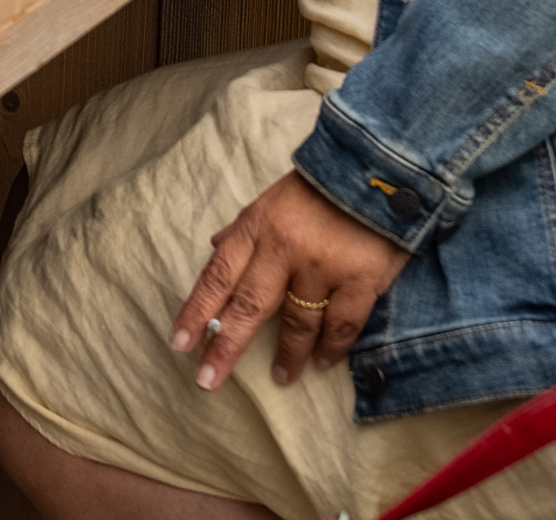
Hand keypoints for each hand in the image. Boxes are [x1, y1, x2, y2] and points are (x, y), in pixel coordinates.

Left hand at [171, 170, 409, 390]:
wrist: (376, 174)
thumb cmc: (317, 191)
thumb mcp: (270, 201)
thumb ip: (243, 229)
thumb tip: (215, 247)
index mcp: (255, 228)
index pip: (217, 277)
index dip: (196, 311)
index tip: (179, 343)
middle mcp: (282, 250)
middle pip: (248, 306)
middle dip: (225, 346)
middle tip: (208, 380)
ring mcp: (321, 267)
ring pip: (297, 323)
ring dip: (287, 356)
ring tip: (281, 378)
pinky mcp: (360, 280)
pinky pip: (342, 325)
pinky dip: (332, 348)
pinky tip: (323, 362)